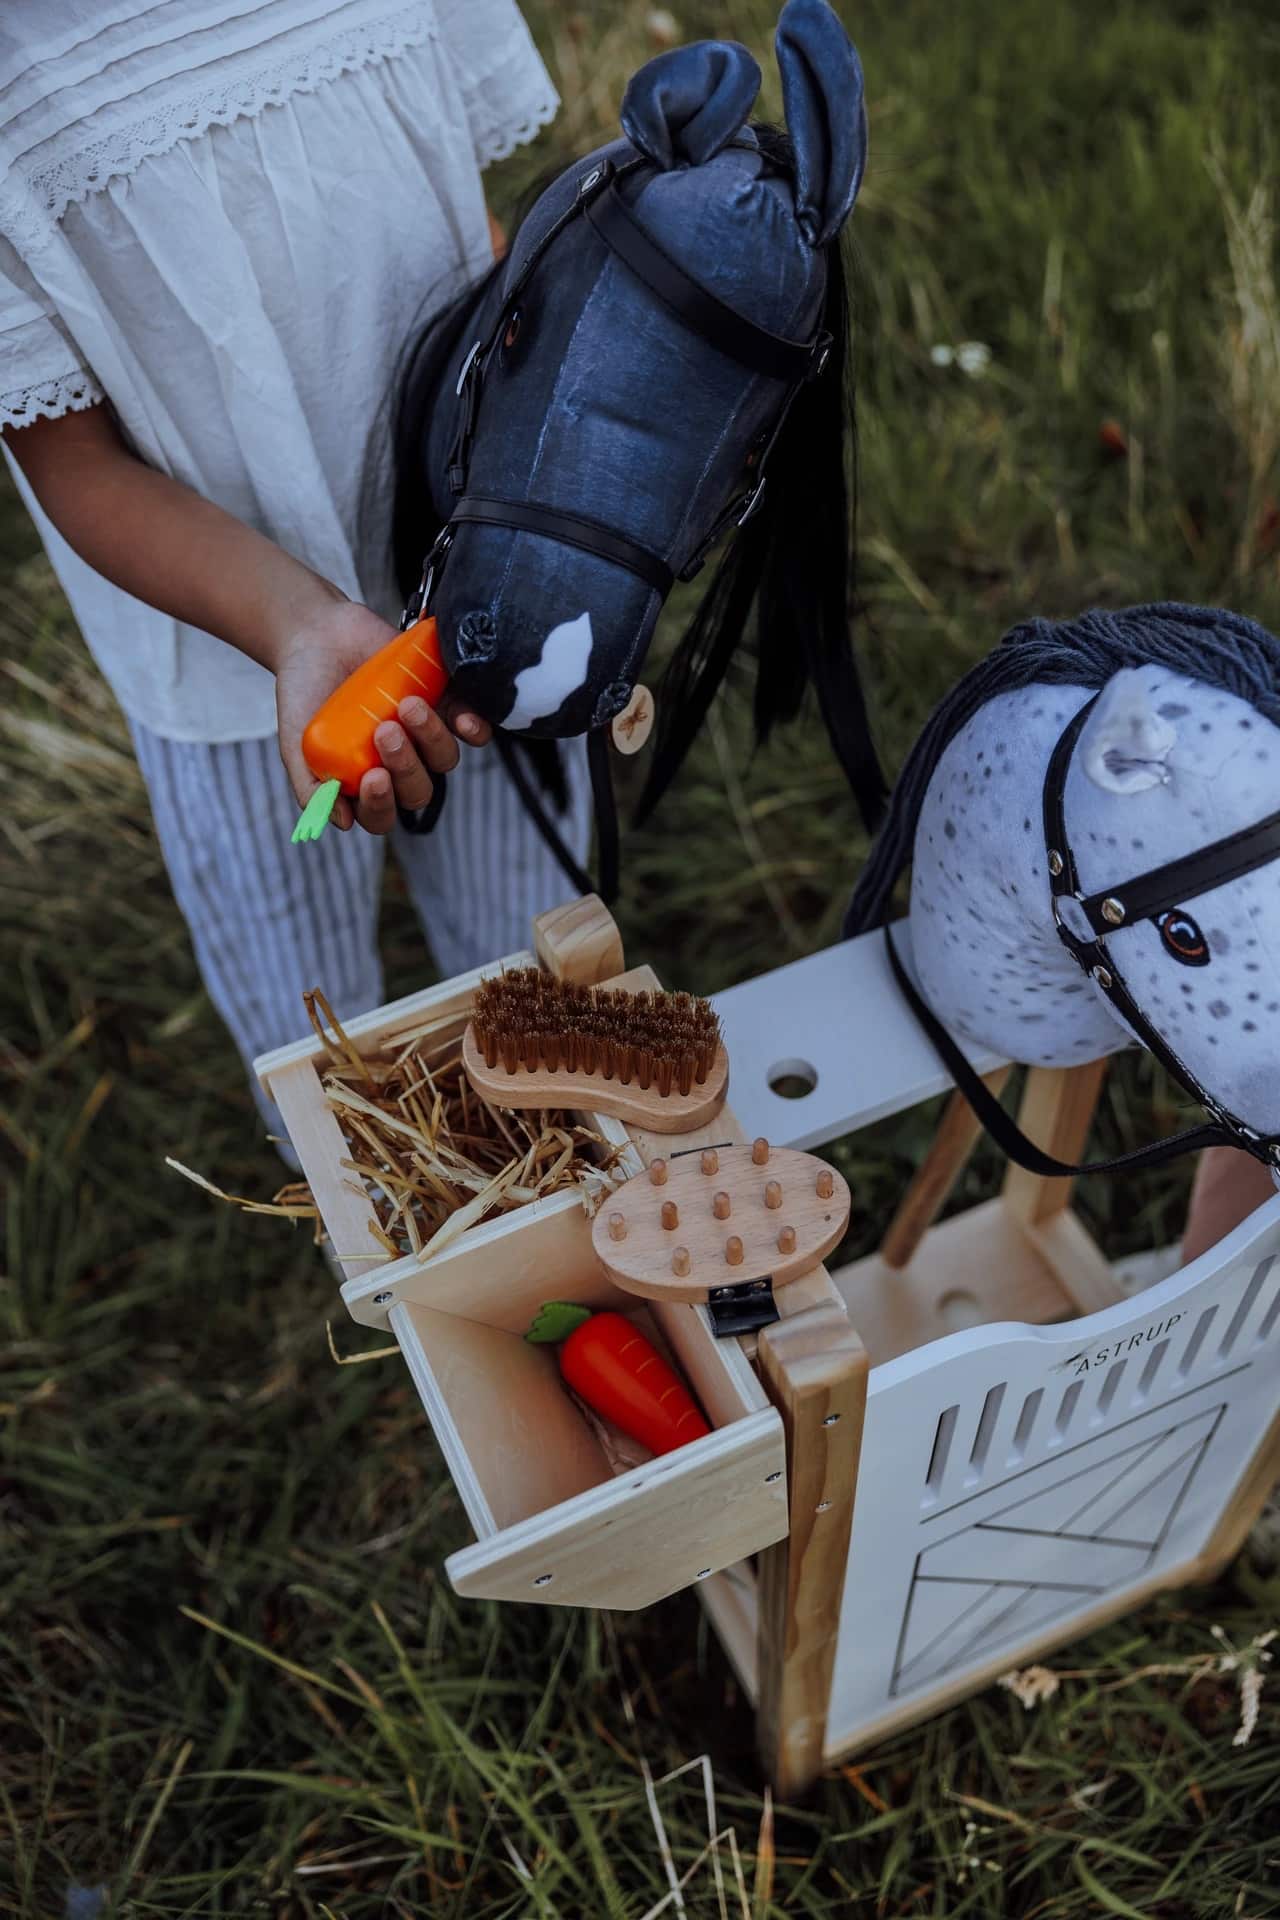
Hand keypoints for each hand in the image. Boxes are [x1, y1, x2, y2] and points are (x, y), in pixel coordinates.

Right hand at [274, 596, 491, 834]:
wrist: (319, 635)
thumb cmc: (306, 691)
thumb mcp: (297, 740)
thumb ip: (311, 784)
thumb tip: (343, 823)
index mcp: (364, 783)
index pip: (381, 815)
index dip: (382, 804)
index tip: (373, 776)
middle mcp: (399, 766)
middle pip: (418, 790)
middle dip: (406, 766)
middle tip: (385, 731)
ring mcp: (423, 737)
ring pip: (444, 760)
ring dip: (432, 739)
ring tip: (408, 705)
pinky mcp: (444, 704)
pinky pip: (471, 727)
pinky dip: (473, 727)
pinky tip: (462, 718)